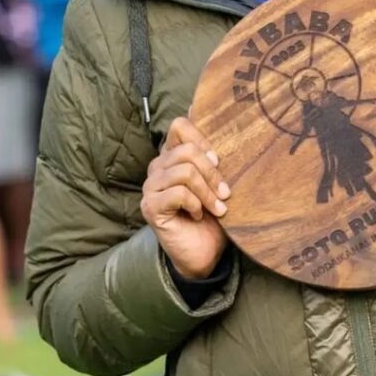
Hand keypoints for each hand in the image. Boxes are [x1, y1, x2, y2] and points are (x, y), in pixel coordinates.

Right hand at [140, 116, 230, 279]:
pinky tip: (199, 215)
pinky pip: (179, 193)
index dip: (202, 138)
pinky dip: (196, 204)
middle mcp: (158, 168)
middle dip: (212, 173)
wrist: (204, 252)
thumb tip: (222, 124)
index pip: (180, 126)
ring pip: (184, 172)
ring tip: (218, 208)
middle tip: (225, 193)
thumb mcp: (217, 181)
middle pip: (186, 150)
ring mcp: (151, 187)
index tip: (218, 161)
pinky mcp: (151, 207)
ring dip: (207, 192)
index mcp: (173, 156)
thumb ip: (214, 157)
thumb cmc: (212, 214)